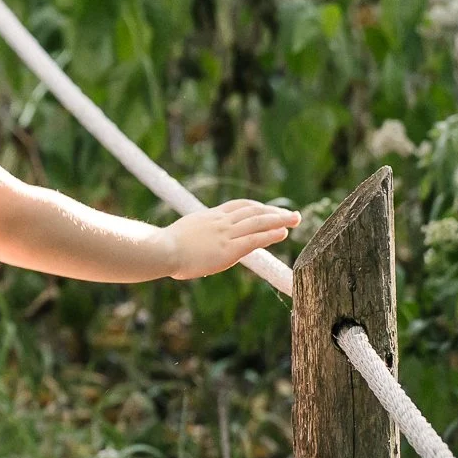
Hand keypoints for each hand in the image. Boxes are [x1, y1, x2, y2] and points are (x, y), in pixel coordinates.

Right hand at [162, 200, 300, 279]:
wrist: (161, 250)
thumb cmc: (163, 247)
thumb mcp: (181, 234)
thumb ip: (193, 235)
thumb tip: (189, 243)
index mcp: (209, 217)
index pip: (238, 206)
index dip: (256, 207)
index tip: (268, 209)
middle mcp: (220, 222)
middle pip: (252, 211)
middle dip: (274, 211)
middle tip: (292, 213)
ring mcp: (225, 234)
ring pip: (258, 222)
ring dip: (279, 219)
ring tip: (295, 219)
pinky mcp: (229, 249)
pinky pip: (254, 239)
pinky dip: (271, 235)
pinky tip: (284, 233)